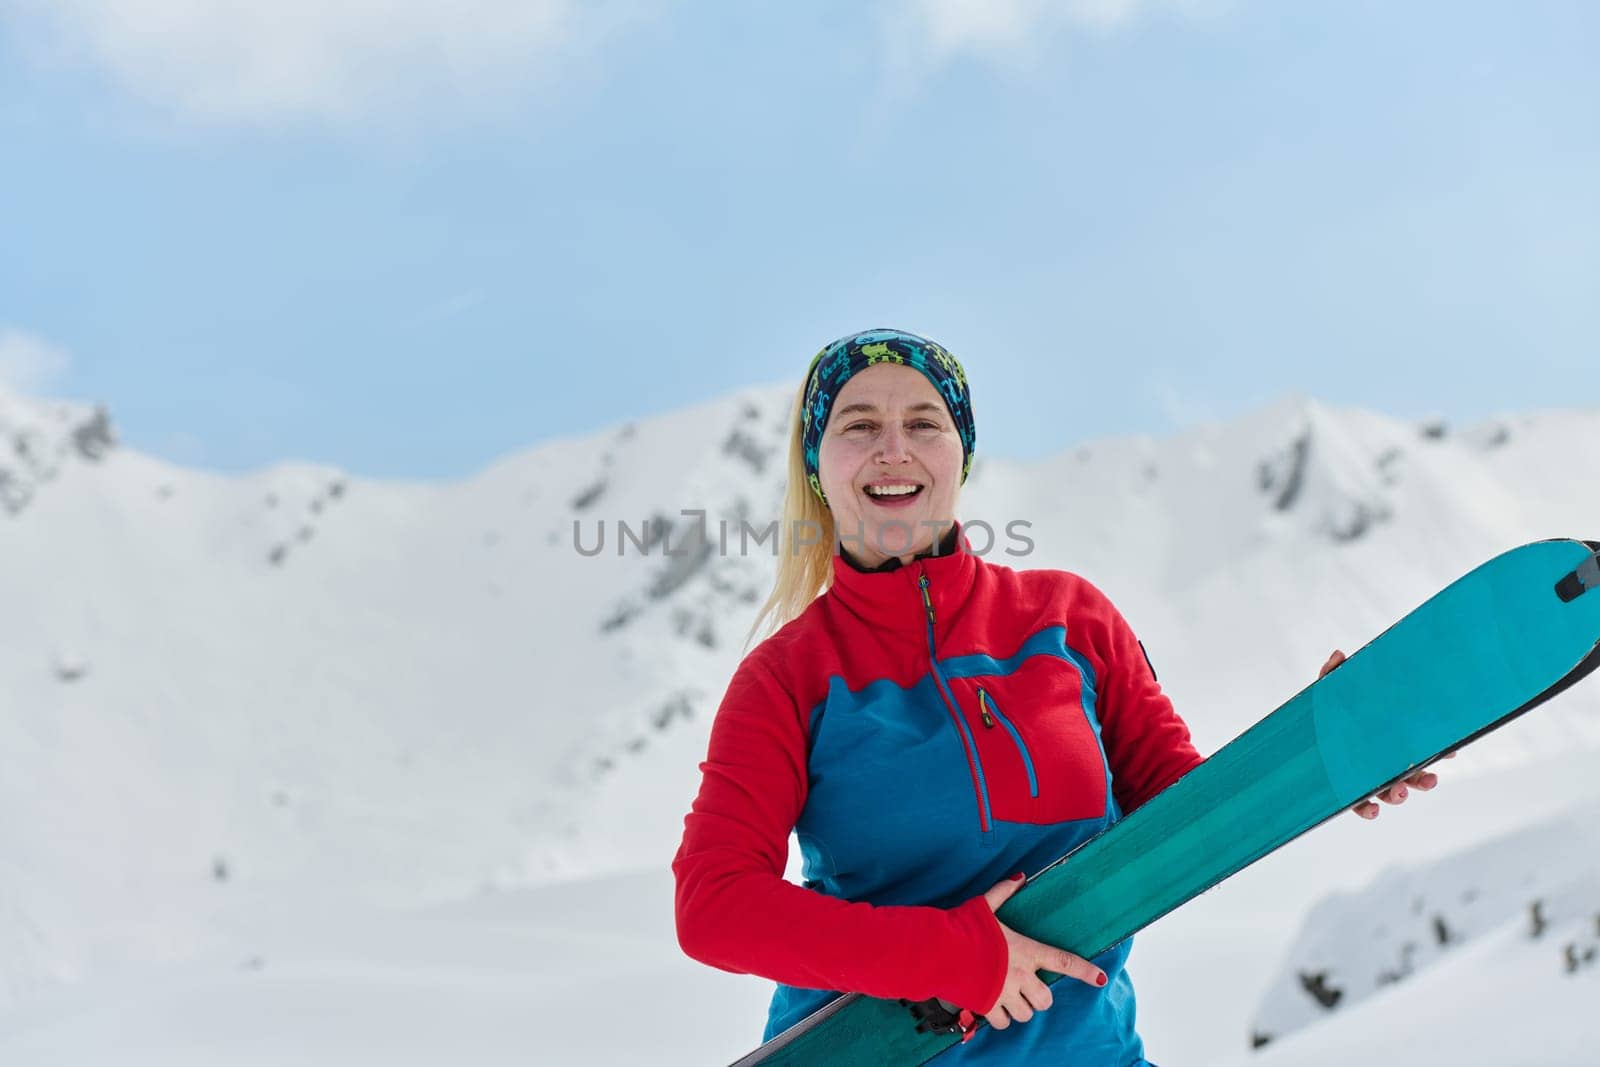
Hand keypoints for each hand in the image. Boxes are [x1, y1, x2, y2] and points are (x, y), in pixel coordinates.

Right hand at [976, 873, 1106, 1029]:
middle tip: (1028, 988)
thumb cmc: (962, 927)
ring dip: (1021, 1008)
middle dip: (1040, 997)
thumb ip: (1004, 892)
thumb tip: (1020, 876)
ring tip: (1010, 997)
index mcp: (1026, 950)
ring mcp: (1005, 993)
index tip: (1100, 979)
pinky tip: (994, 1006)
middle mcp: (1020, 975)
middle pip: (1046, 1000)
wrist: (937, 950)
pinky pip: (1004, 1023)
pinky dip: (1002, 1018)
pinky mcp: (988, 1006)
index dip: (1085, 971)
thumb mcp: (984, 906)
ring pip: (1027, 1014)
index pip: (1064, 962)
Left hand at [1316, 649, 1455, 819]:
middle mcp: (1379, 761)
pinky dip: (1367, 809)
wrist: (1290, 737)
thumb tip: (1339, 655)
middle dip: (1421, 779)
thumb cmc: (1320, 715)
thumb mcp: (1328, 694)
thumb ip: (1333, 675)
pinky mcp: (1344, 791)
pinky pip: (1360, 804)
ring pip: (1390, 792)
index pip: (1416, 746)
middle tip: (1429, 779)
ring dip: (1399, 794)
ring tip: (1399, 791)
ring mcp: (1363, 778)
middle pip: (1409, 774)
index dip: (1436, 752)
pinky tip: (1372, 810)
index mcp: (1384, 739)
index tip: (1450, 752)